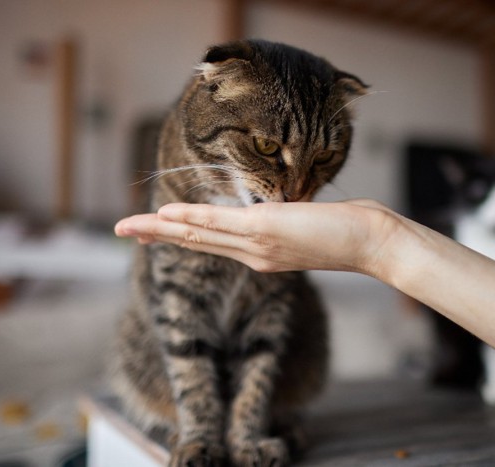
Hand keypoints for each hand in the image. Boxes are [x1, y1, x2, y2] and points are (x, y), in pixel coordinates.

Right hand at [115, 199, 399, 276]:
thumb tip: (272, 208)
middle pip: (196, 244)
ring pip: (200, 235)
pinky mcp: (267, 230)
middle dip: (157, 237)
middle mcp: (254, 255)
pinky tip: (167, 217)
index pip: (212, 244)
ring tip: (129, 226)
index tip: (154, 230)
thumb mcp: (306, 226)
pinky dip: (190, 220)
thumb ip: (282, 220)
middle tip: (123, 231)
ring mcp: (258, 244)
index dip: (178, 237)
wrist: (372, 242)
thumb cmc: (346, 231)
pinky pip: (221, 225)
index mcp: (261, 255)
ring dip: (161, 229)